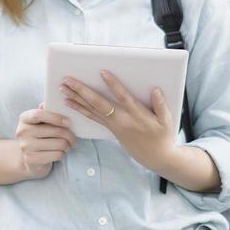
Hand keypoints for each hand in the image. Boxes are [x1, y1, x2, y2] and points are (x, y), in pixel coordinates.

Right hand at [14, 103, 77, 178]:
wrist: (29, 158)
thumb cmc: (39, 136)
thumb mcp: (41, 122)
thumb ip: (48, 111)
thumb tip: (58, 102)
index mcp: (24, 118)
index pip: (39, 114)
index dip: (56, 117)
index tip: (69, 122)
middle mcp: (22, 131)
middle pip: (55, 131)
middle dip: (70, 135)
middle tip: (74, 138)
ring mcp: (25, 146)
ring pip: (59, 144)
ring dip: (67, 145)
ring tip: (66, 145)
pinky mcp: (31, 159)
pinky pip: (57, 155)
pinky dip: (62, 154)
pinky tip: (59, 153)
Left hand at [60, 71, 177, 173]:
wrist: (155, 157)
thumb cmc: (162, 136)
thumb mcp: (166, 120)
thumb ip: (160, 104)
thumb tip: (155, 89)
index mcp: (137, 115)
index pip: (123, 97)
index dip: (113, 85)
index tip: (102, 72)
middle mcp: (122, 120)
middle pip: (98, 104)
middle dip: (82, 91)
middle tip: (67, 80)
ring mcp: (114, 125)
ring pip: (91, 110)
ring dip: (76, 98)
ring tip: (63, 89)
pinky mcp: (110, 129)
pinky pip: (92, 117)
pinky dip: (80, 109)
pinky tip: (70, 102)